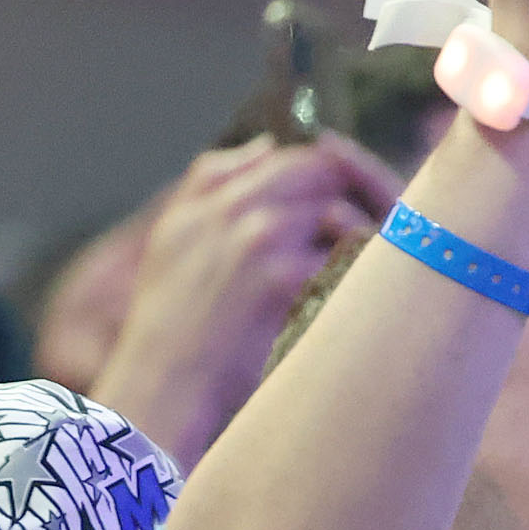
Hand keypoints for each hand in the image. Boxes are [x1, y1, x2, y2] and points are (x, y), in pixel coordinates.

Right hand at [88, 134, 399, 470]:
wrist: (165, 384)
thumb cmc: (174, 322)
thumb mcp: (176, 237)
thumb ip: (212, 181)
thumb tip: (266, 145)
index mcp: (212, 196)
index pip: (293, 156)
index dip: (329, 179)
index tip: (343, 212)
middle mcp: (235, 207)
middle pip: (323, 173)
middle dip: (354, 201)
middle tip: (363, 242)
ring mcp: (261, 239)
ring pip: (341, 213)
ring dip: (360, 242)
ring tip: (361, 278)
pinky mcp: (284, 280)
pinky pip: (348, 258)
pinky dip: (360, 277)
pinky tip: (357, 302)